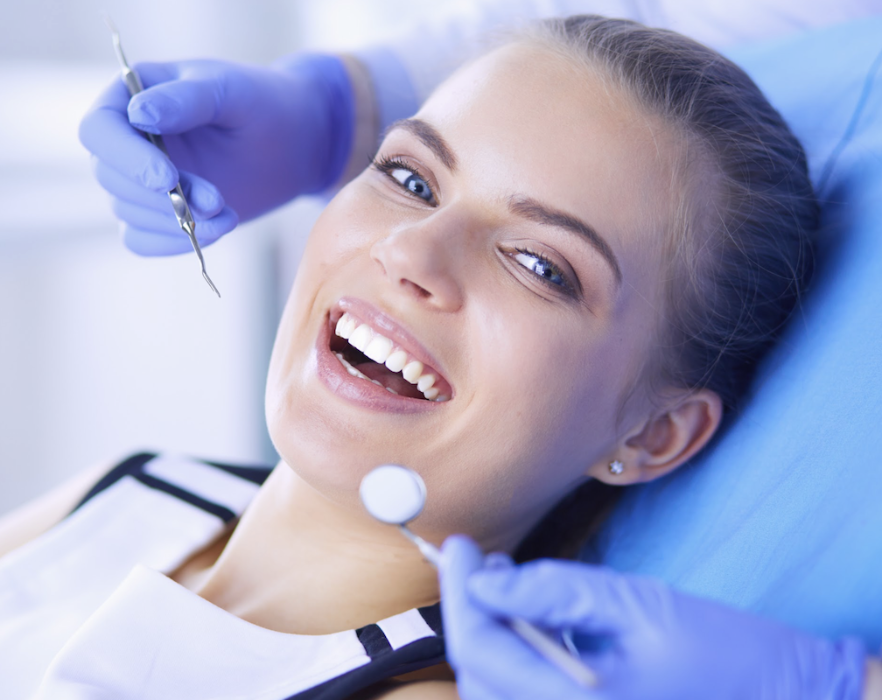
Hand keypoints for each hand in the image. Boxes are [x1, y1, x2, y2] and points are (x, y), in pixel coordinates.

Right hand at [79, 54, 352, 254]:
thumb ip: (186, 100)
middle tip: (216, 200)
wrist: (291, 143)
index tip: (167, 178)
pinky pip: (141, 241)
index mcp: (130, 96)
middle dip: (163, 197)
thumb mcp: (229, 92)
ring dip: (176, 221)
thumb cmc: (260, 104)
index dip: (127, 158)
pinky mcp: (157, 214)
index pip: (99, 131)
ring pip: (129, 213)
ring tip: (227, 214)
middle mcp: (126, 140)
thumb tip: (138, 114)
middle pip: (112, 179)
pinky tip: (214, 231)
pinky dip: (173, 243)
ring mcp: (138, 180)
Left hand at [440, 535, 865, 699]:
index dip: (460, 592)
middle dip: (468, 612)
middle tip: (476, 560)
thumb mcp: (636, 605)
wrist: (787, 698)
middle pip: (479, 676)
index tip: (459, 546)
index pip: (480, 651)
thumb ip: (555, 591)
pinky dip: (515, 657)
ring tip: (501, 582)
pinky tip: (529, 618)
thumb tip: (484, 577)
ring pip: (496, 691)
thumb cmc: (724, 654)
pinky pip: (527, 697)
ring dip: (488, 635)